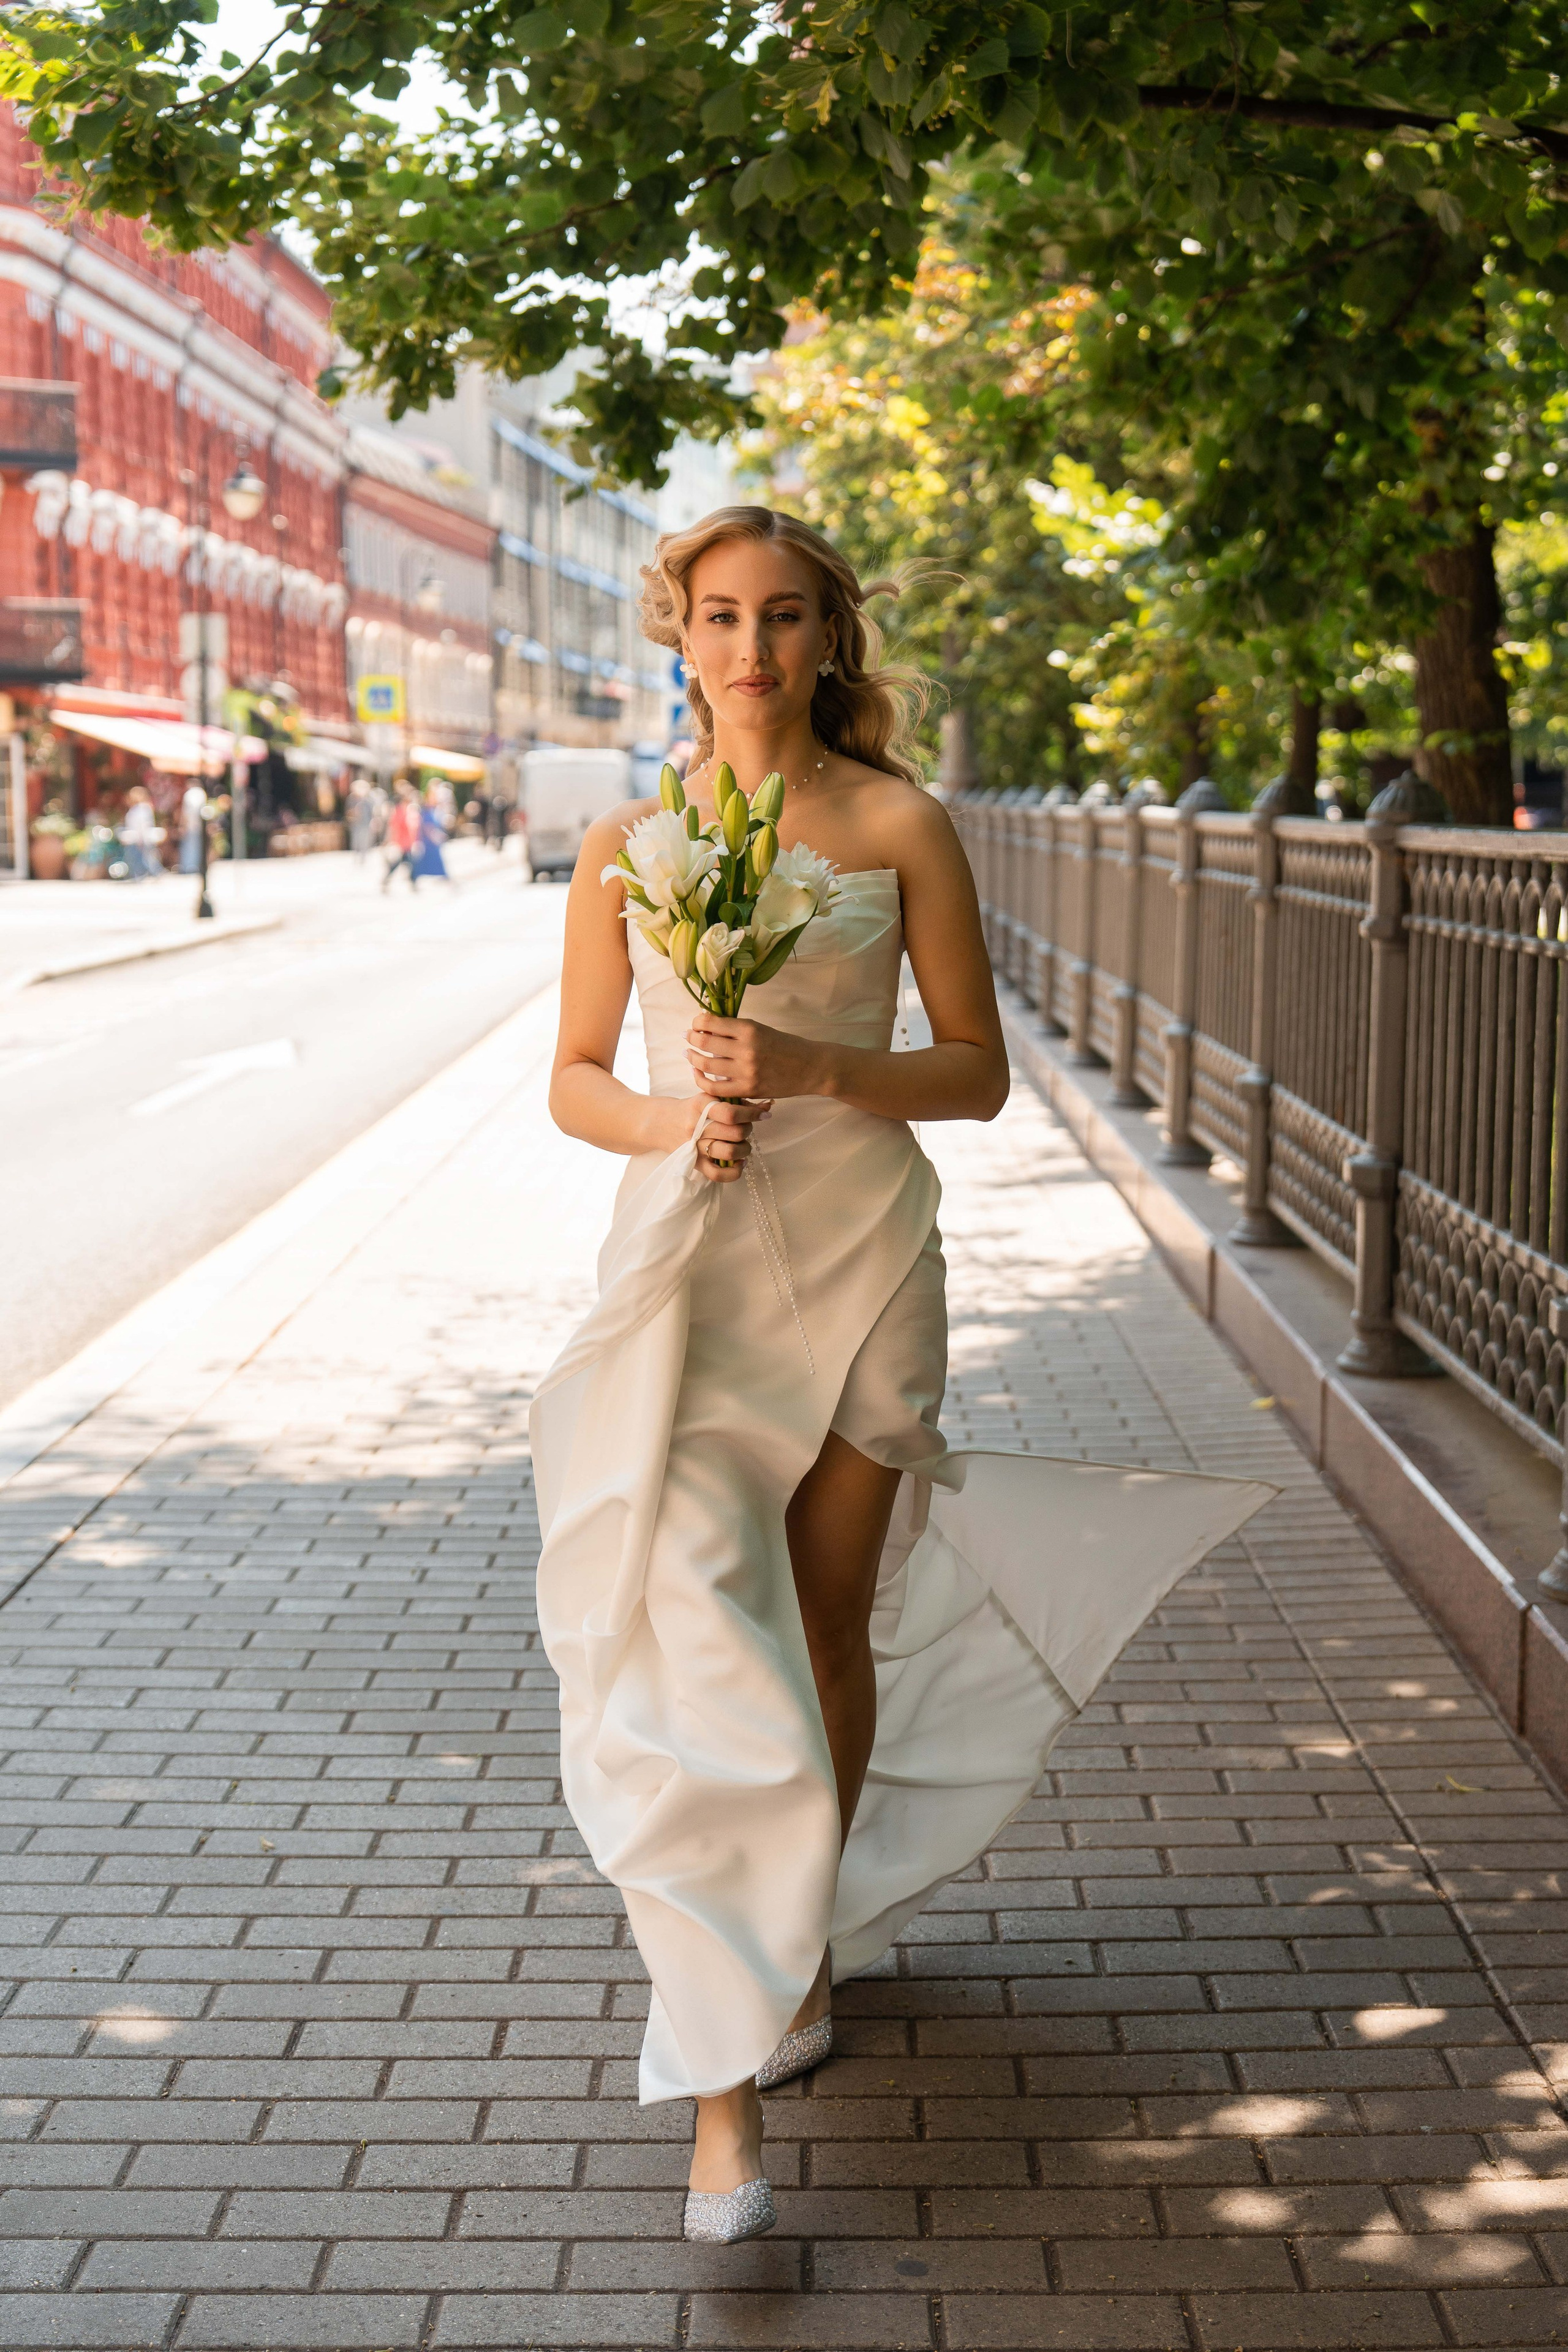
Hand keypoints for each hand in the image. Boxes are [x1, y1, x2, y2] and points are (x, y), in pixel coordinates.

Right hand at [684, 1092, 771, 1184]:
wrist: (660, 1123)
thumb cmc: (690, 1109)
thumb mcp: (708, 1098)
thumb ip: (734, 1101)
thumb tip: (765, 1106)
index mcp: (700, 1106)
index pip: (731, 1113)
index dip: (752, 1114)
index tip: (764, 1113)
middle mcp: (697, 1128)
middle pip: (735, 1133)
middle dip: (748, 1129)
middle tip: (746, 1127)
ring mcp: (695, 1148)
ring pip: (730, 1152)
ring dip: (744, 1149)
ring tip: (742, 1144)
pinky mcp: (695, 1164)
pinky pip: (718, 1174)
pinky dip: (734, 1171)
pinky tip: (739, 1162)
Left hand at [686, 1011, 827, 1101]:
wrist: (810, 1067)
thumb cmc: (786, 1045)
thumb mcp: (761, 1029)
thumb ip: (736, 1029)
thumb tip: (707, 1025)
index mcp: (749, 1029)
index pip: (711, 1023)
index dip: (697, 1022)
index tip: (695, 1023)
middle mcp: (746, 1049)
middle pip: (704, 1043)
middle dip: (691, 1038)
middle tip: (687, 1037)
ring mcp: (746, 1072)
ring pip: (706, 1065)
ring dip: (692, 1058)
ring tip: (689, 1054)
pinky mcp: (748, 1089)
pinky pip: (715, 1087)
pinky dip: (701, 1080)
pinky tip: (698, 1073)